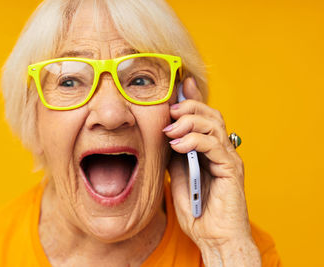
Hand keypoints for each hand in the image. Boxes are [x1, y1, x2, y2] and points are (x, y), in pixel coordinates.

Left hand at [165, 77, 260, 265]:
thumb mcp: (177, 177)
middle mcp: (221, 151)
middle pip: (211, 115)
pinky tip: (179, 145)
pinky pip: (215, 145)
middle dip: (190, 107)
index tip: (179, 84)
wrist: (213, 238)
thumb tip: (165, 135)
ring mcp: (228, 159)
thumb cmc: (197, 210)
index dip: (193, 99)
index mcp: (209, 150)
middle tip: (171, 110)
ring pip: (215, 125)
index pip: (203, 118)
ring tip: (171, 129)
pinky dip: (196, 140)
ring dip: (191, 121)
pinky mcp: (232, 170)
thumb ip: (175, 156)